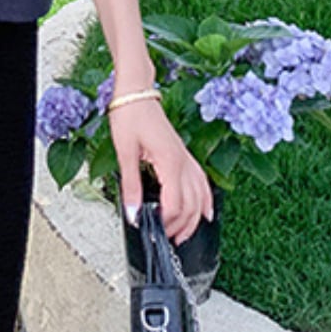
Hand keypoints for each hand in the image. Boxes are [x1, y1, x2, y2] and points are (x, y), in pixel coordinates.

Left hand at [109, 97, 212, 244]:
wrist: (136, 92)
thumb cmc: (130, 115)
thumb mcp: (125, 152)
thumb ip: (130, 185)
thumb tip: (132, 213)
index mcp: (170, 161)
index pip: (175, 203)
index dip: (166, 221)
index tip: (153, 230)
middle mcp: (183, 161)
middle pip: (192, 204)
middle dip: (181, 225)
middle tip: (167, 239)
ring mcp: (186, 158)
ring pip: (201, 195)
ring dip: (195, 218)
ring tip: (185, 235)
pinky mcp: (183, 154)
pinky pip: (201, 181)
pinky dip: (205, 199)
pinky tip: (205, 210)